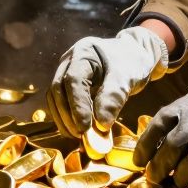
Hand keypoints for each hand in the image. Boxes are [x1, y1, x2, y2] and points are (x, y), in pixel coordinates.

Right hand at [48, 26, 168, 135]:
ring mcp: (65, 72)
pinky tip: (77, 131)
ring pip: (55, 98)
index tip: (84, 127)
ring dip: (64, 119)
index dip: (77, 105)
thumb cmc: (131, 62)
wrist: (132, 56)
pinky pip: (59, 103)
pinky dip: (65, 118)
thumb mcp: (128, 77)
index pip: (73, 80)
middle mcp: (69, 61)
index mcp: (84, 52)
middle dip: (68, 115)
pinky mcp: (66, 85)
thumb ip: (114, 97)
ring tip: (79, 136)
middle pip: (58, 89)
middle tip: (82, 135)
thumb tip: (101, 124)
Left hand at [133, 78, 187, 187]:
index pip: (158, 124)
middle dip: (158, 168)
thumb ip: (187, 114)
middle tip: (154, 179)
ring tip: (181, 182)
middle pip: (168, 150)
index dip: (145, 145)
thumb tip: (162, 141)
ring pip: (186, 170)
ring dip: (181, 180)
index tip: (139, 161)